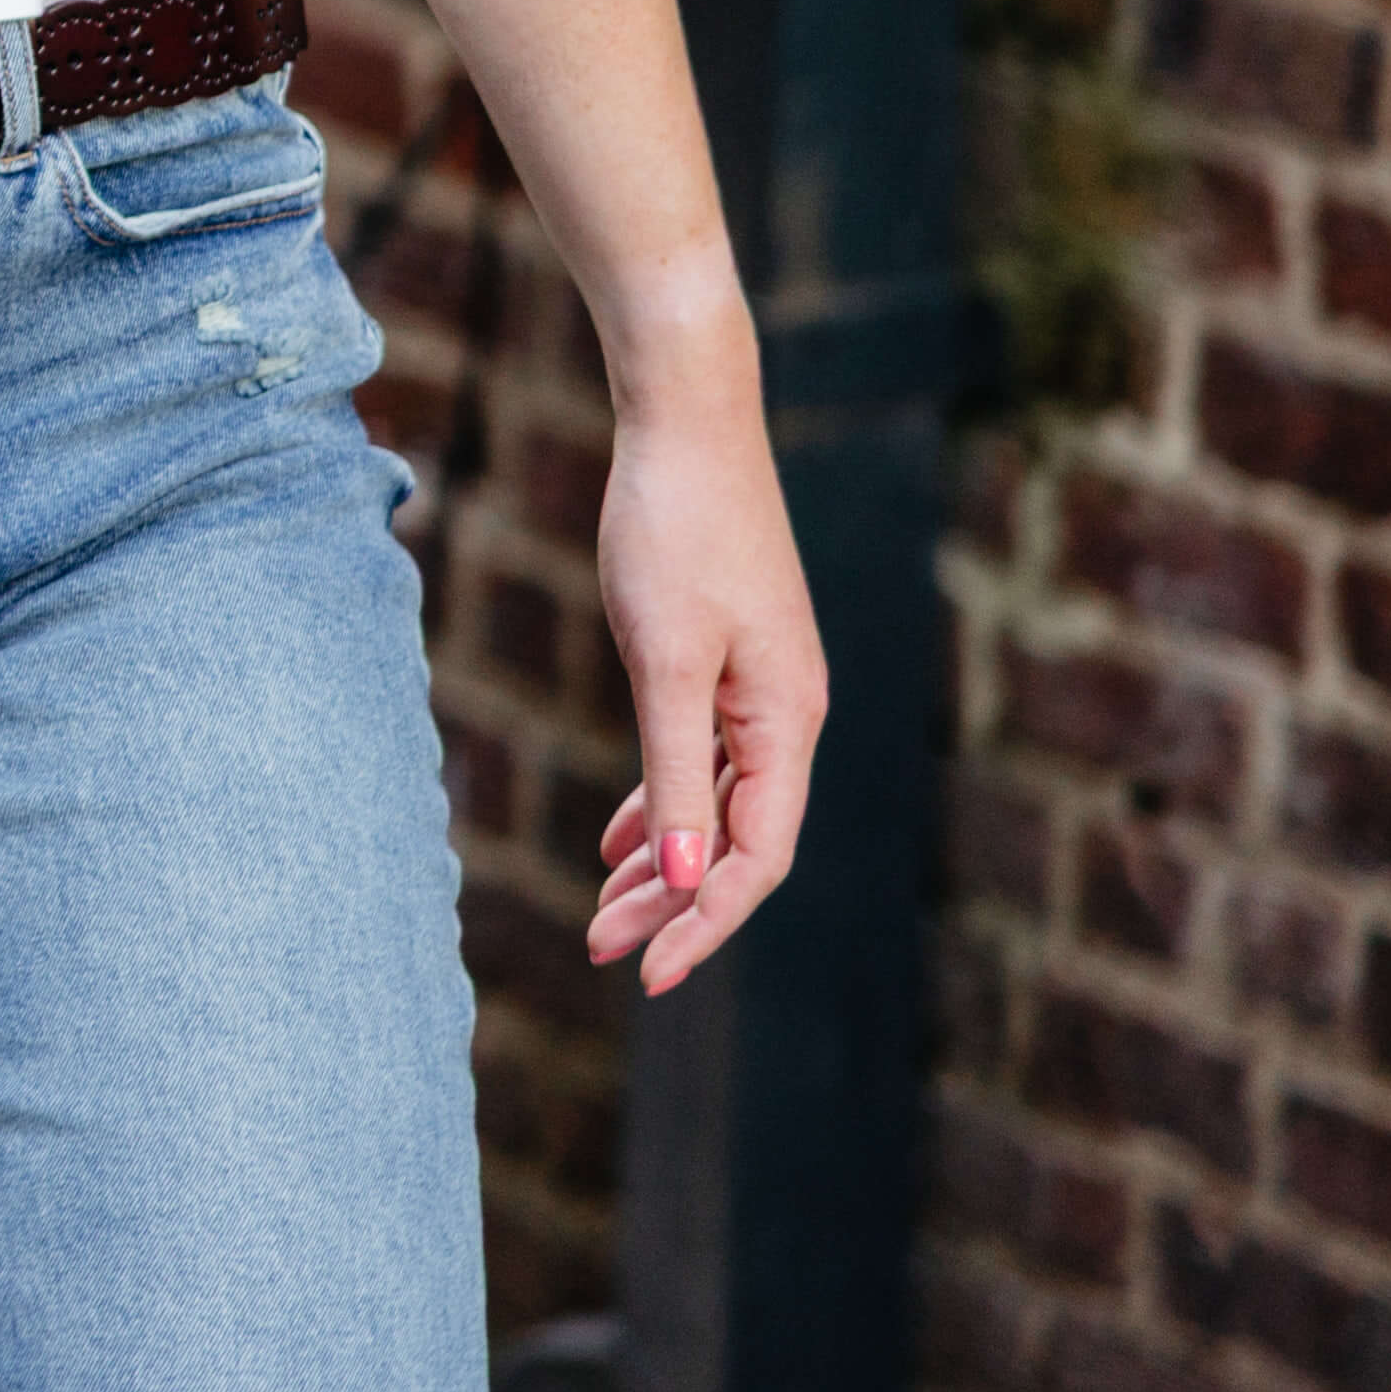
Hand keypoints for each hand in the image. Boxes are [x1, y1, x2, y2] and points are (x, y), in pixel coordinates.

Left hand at [577, 376, 820, 995]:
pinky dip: (662, 803)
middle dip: (671, 904)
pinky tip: (623, 841)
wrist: (685, 419)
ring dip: (662, 861)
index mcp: (787, 724)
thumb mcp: (665, 660)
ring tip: (603, 914)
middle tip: (601, 952)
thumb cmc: (674, 530)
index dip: (702, 922)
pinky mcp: (729, 659)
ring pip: (716, 804)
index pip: (753, 858)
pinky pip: (702, 759)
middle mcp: (789, 715)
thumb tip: (681, 879)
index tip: (644, 972)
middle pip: (735, 841)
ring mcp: (762, 687)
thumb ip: (674, 771)